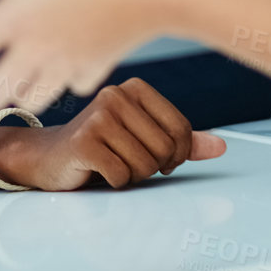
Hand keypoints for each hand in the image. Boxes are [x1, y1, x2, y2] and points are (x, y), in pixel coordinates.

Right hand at [0, 78, 226, 189]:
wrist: (48, 156)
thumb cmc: (101, 146)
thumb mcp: (144, 139)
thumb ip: (182, 141)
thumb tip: (222, 147)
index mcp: (135, 89)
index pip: (181, 130)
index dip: (178, 155)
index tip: (161, 160)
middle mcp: (116, 95)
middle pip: (165, 149)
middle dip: (153, 167)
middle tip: (129, 162)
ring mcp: (98, 116)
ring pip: (145, 165)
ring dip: (133, 176)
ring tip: (112, 164)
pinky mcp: (84, 141)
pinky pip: (122, 175)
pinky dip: (115, 182)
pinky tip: (97, 170)